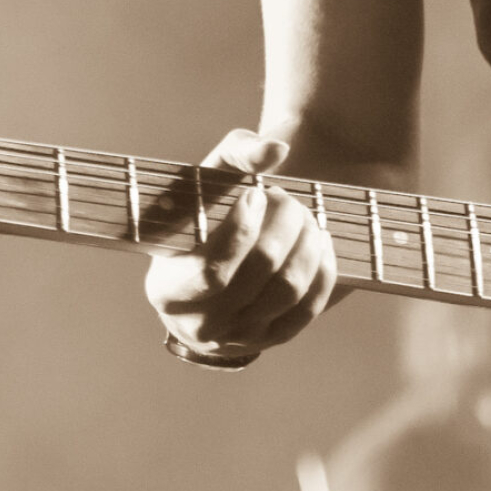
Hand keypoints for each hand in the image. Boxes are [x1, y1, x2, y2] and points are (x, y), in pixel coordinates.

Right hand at [143, 128, 337, 359]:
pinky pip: (306, 311)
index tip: (258, 192)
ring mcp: (237, 337)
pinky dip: (321, 273)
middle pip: (258, 274)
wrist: (205, 272)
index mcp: (168, 290)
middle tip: (289, 198)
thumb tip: (277, 150)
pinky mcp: (269, 340)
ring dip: (306, 245)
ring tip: (307, 215)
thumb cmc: (202, 217)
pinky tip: (321, 242)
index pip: (211, 271)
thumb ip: (235, 155)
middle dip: (283, 226)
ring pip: (287, 291)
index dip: (241, 230)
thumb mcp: (204, 183)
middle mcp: (200, 324)